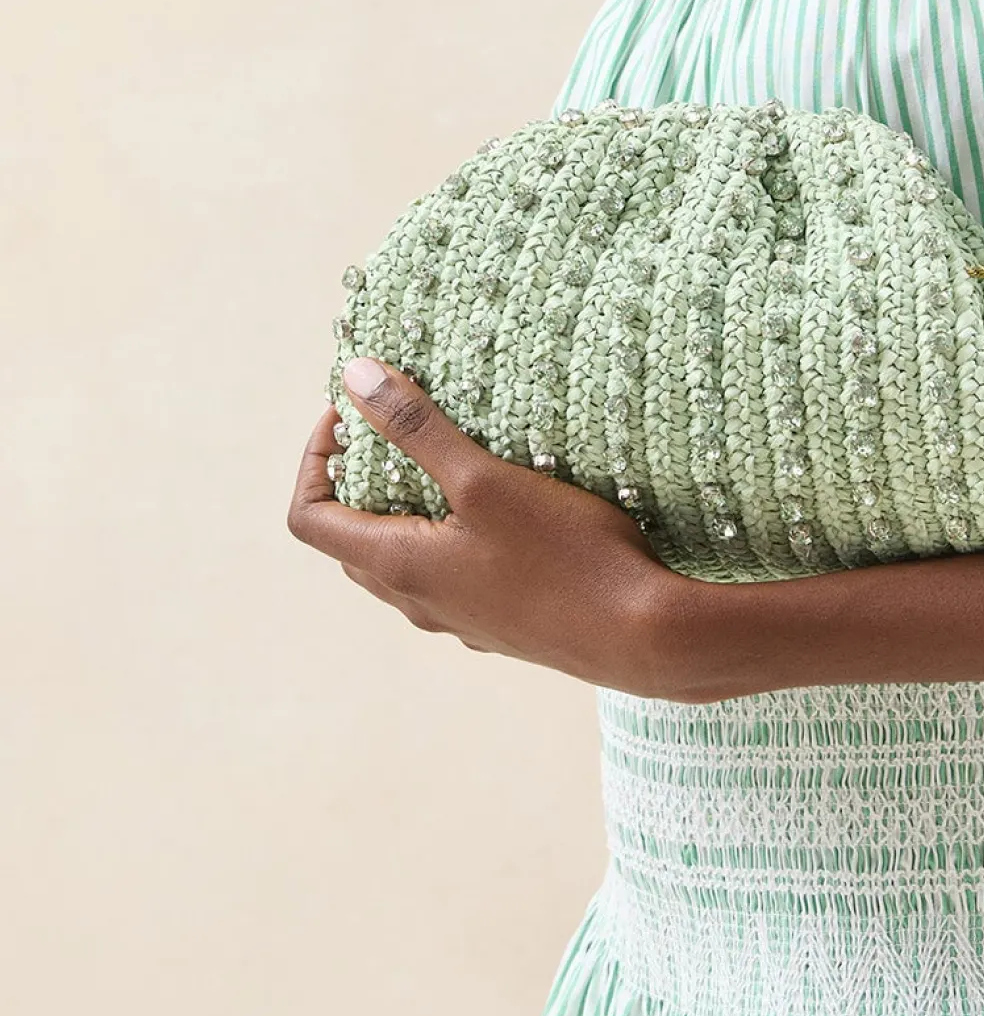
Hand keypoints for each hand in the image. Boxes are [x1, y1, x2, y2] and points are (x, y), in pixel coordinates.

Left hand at [286, 356, 701, 697]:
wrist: (642, 636)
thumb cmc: (564, 555)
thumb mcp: (486, 479)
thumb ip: (419, 429)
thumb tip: (357, 380)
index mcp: (400, 566)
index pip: (309, 518)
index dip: (314, 460)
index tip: (353, 415)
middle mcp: (417, 601)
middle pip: (352, 539)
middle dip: (359, 480)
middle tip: (398, 428)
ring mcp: (459, 619)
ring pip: (402, 562)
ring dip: (406, 509)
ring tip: (452, 460)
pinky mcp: (500, 624)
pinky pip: (449, 577)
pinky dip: (449, 536)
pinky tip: (505, 509)